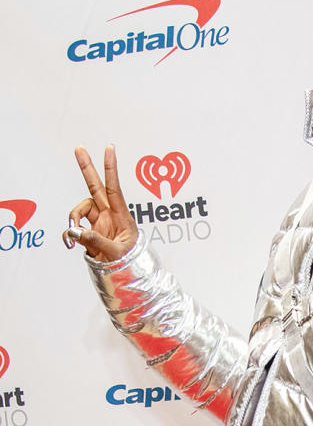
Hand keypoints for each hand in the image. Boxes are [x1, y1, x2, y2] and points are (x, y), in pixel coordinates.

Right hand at [62, 145, 137, 261]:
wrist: (127, 277)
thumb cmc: (130, 263)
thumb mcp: (116, 253)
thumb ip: (96, 241)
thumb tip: (76, 231)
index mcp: (121, 216)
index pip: (114, 188)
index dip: (111, 168)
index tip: (109, 148)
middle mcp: (108, 215)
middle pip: (95, 187)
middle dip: (87, 168)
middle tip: (79, 148)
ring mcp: (98, 223)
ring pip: (79, 210)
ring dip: (73, 218)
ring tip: (74, 235)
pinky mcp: (89, 233)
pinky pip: (74, 228)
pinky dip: (69, 234)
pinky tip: (70, 243)